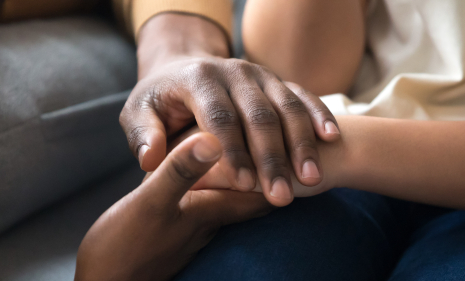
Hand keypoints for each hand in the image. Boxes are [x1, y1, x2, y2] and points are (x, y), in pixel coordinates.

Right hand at [74, 133, 271, 280]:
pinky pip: (211, 201)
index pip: (261, 193)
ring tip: (254, 152)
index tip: (295, 150)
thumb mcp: (151, 203)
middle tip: (282, 147)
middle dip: (268, 173)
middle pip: (253, 197)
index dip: (280, 172)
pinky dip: (219, 185)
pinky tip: (212, 174)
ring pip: (234, 199)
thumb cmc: (124, 247)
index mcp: (211, 210)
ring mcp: (195, 226)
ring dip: (245, 177)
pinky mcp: (179, 227)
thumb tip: (213, 139)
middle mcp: (211, 220)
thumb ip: (180, 172)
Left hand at [119, 13, 340, 206]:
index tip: (245, 185)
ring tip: (312, 179)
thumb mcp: (139, 113)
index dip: (234, 152)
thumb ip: (145, 136)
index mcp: (198, 78)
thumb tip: (151, 162)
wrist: (183, 64)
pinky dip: (319, 116)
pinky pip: (303, 95)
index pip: (219, 117)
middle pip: (259, 115)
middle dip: (272, 157)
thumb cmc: (161, 99)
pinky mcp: (277, 79)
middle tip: (281, 195)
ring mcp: (260, 73)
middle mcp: (234, 71)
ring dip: (301, 144)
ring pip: (287, 107)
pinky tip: (331, 138)